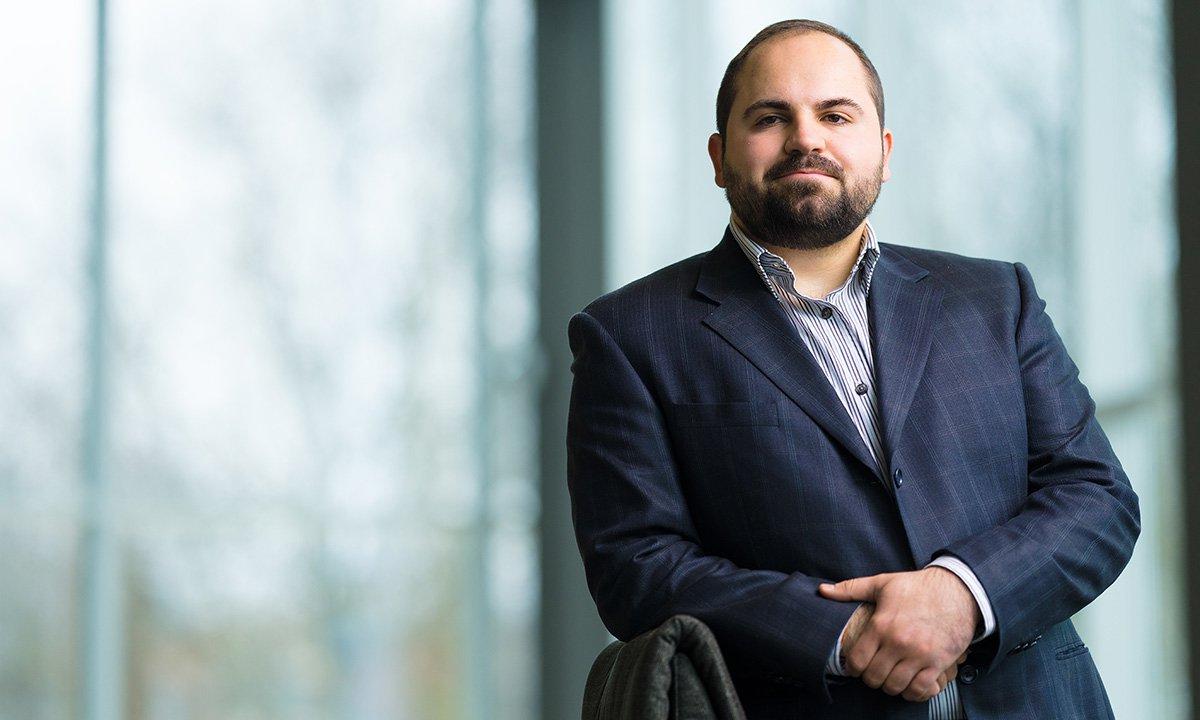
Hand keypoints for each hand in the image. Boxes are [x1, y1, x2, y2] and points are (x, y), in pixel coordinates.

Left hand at [820, 568, 978, 700]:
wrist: (959, 590)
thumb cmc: (918, 587)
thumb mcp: (882, 583)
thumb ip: (850, 589)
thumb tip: (823, 590)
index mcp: (882, 625)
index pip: (857, 661)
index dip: (853, 668)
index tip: (857, 666)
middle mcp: (899, 642)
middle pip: (874, 677)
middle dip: (871, 677)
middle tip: (874, 671)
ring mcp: (919, 655)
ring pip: (894, 686)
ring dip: (890, 685)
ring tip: (890, 676)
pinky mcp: (938, 663)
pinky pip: (919, 690)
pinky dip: (911, 692)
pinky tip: (909, 683)